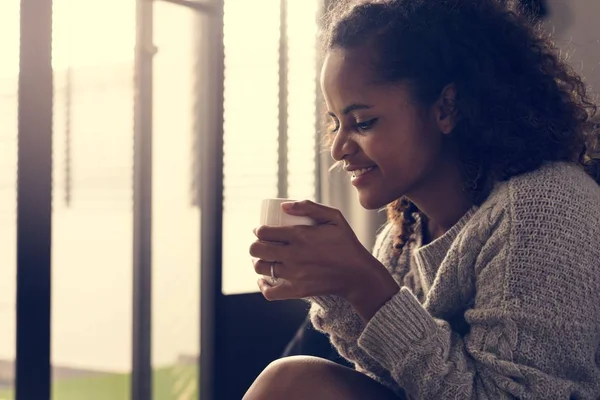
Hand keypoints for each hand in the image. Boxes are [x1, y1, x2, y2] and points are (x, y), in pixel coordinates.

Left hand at [249, 200, 398, 321]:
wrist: (358, 274)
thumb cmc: (346, 243)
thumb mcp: (334, 217)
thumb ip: (309, 207)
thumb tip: (283, 206)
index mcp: (300, 235)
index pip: (264, 232)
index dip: (259, 230)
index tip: (262, 230)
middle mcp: (293, 255)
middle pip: (257, 250)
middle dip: (255, 245)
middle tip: (262, 244)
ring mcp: (294, 275)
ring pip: (260, 269)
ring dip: (258, 263)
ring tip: (264, 259)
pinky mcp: (297, 291)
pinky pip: (270, 292)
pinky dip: (263, 286)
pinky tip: (264, 280)